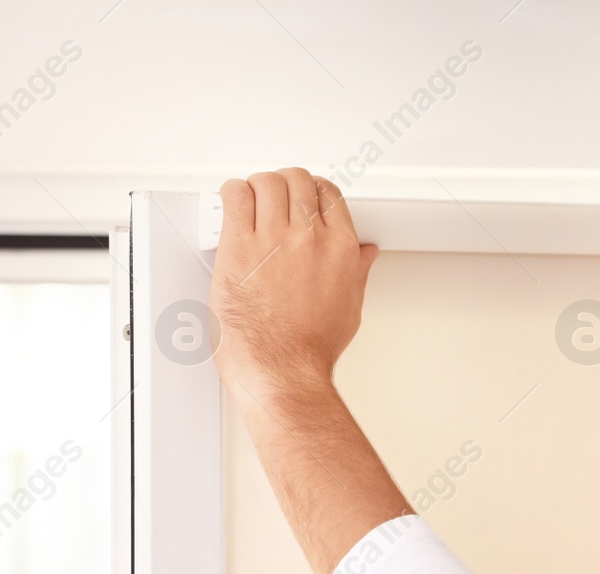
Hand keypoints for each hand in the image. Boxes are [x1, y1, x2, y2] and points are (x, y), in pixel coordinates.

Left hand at [210, 167, 378, 405]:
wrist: (282, 367)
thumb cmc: (311, 347)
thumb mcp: (350, 306)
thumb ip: (358, 271)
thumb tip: (367, 255)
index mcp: (341, 249)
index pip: (329, 193)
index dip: (312, 191)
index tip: (302, 200)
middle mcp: (310, 237)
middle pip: (296, 180)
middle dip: (284, 186)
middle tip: (273, 200)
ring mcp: (273, 239)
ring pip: (266, 181)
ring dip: (257, 188)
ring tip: (250, 204)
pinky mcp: (239, 245)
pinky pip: (235, 196)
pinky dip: (232, 194)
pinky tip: (233, 207)